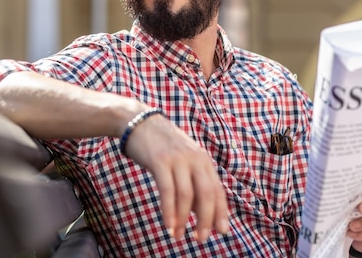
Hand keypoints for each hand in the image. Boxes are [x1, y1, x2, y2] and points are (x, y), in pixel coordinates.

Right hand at [123, 113, 228, 241]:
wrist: (139, 122)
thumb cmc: (162, 146)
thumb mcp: (183, 161)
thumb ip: (192, 181)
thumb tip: (199, 213)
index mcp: (204, 160)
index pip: (218, 190)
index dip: (221, 212)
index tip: (222, 231)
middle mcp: (195, 159)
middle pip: (206, 194)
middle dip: (206, 219)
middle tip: (201, 239)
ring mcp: (178, 159)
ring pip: (187, 195)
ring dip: (183, 219)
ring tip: (178, 236)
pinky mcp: (161, 161)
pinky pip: (167, 190)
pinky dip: (169, 211)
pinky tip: (168, 225)